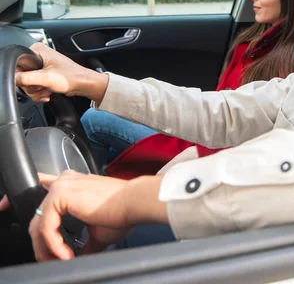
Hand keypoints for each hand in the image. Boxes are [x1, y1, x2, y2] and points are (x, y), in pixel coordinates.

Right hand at [15, 42, 108, 103]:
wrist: (83, 85)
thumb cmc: (71, 77)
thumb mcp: (46, 78)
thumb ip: (27, 78)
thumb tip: (14, 79)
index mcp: (37, 50)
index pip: (18, 64)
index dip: (24, 77)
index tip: (34, 81)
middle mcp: (38, 56)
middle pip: (22, 76)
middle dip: (33, 86)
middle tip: (43, 86)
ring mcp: (41, 67)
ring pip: (28, 83)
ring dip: (37, 90)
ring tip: (47, 90)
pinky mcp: (44, 76)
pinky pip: (35, 86)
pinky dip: (40, 92)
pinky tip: (48, 92)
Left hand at [28, 171, 166, 260]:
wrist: (134, 203)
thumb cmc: (123, 212)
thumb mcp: (98, 231)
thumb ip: (83, 241)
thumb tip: (80, 257)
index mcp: (73, 183)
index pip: (42, 187)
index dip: (20, 198)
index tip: (4, 208)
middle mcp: (65, 180)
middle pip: (38, 214)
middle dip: (39, 243)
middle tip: (51, 259)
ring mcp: (61, 186)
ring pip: (39, 223)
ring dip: (46, 247)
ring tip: (61, 259)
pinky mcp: (60, 195)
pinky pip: (46, 226)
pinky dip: (53, 244)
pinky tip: (66, 252)